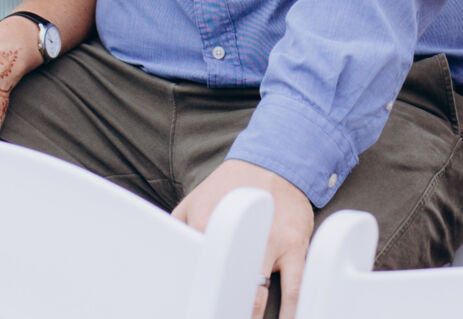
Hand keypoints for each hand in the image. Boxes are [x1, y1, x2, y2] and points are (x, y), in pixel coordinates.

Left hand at [173, 160, 314, 318]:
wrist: (275, 160)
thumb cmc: (230, 186)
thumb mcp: (193, 201)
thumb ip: (178, 230)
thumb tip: (166, 260)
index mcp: (208, 227)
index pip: (197, 272)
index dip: (197, 298)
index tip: (200, 309)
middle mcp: (241, 236)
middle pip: (229, 291)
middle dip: (226, 310)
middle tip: (221, 315)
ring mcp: (271, 242)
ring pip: (260, 294)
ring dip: (252, 315)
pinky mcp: (296, 245)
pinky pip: (296, 286)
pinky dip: (292, 310)